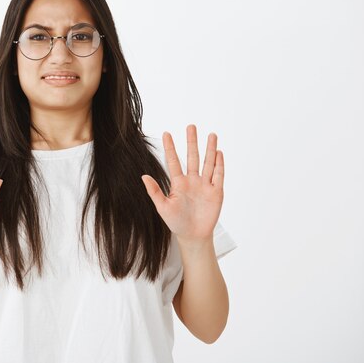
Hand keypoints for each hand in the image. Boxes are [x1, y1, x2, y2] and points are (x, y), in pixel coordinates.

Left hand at [141, 125, 223, 243]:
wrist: (193, 236)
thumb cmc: (176, 222)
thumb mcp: (162, 207)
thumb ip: (154, 192)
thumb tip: (143, 176)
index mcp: (178, 183)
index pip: (173, 161)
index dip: (170, 147)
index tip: (166, 133)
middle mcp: (192, 181)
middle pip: (192, 157)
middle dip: (192, 142)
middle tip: (191, 126)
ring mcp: (205, 185)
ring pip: (208, 163)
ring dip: (210, 149)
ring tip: (211, 135)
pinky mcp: (216, 192)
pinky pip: (218, 176)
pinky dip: (219, 165)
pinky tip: (219, 153)